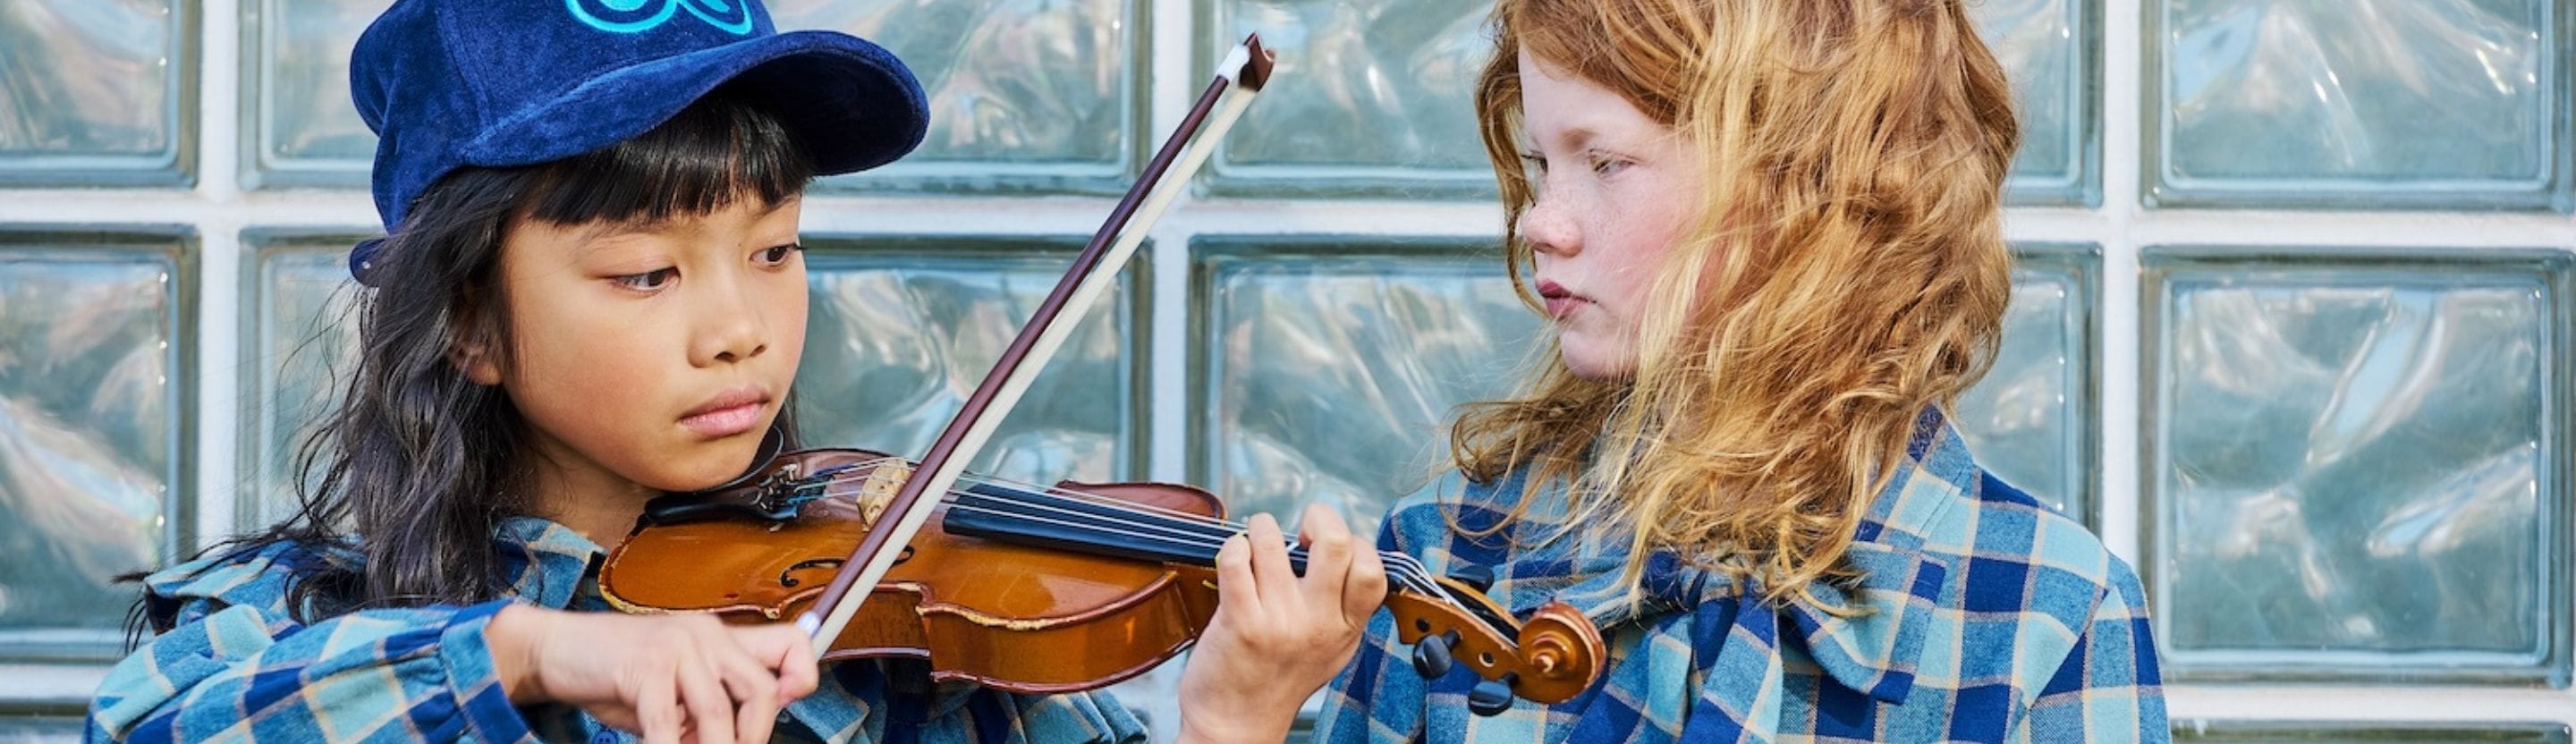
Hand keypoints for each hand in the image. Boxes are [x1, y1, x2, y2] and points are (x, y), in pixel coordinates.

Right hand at [485, 606, 819, 743]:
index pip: (792, 644)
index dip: (803, 679)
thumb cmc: (619, 674)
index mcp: (722, 637)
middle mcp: (707, 634)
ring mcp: (677, 646)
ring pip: (718, 712)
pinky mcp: (645, 665)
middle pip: (762, 690)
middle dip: (754, 736)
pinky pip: (667, 722)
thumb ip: (713, 704)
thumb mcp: (677, 688)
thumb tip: (745, 735)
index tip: (787, 708)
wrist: (557, 650)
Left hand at [1177, 504, 1388, 743]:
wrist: (1236, 725)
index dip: (1355, 543)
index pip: (1371, 568)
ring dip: (1262, 528)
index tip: (1330, 548)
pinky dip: (1233, 547)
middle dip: (1319, 516)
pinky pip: (1236, 559)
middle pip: (1336, 542)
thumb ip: (1343, 608)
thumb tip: (1346, 551)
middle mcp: (1319, 623)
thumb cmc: (1281, 681)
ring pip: (1274, 540)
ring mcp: (1280, 621)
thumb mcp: (1332, 650)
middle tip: (1303, 529)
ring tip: (1257, 540)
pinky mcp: (1240, 621)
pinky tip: (1235, 557)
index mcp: (1346, 628)